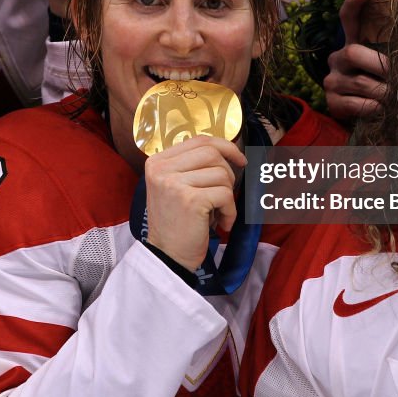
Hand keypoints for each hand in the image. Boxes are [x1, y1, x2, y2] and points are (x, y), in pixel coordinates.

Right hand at [143, 136, 244, 270]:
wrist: (167, 257)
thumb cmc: (177, 223)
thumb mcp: (176, 187)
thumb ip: (192, 166)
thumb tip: (228, 150)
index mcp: (158, 162)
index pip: (199, 140)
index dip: (225, 146)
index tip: (239, 160)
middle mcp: (162, 169)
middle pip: (211, 152)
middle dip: (228, 173)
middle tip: (225, 195)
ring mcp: (174, 183)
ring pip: (221, 174)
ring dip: (228, 195)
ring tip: (219, 213)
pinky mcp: (190, 200)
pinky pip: (226, 194)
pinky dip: (230, 211)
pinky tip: (221, 224)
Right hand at [324, 0, 387, 120]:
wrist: (366, 116)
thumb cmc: (384, 85)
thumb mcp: (391, 66)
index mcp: (352, 44)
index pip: (347, 20)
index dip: (352, 6)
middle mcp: (336, 58)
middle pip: (353, 53)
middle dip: (381, 66)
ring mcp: (331, 80)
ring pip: (360, 82)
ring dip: (384, 92)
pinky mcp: (331, 102)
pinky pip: (356, 104)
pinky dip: (374, 108)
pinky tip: (382, 110)